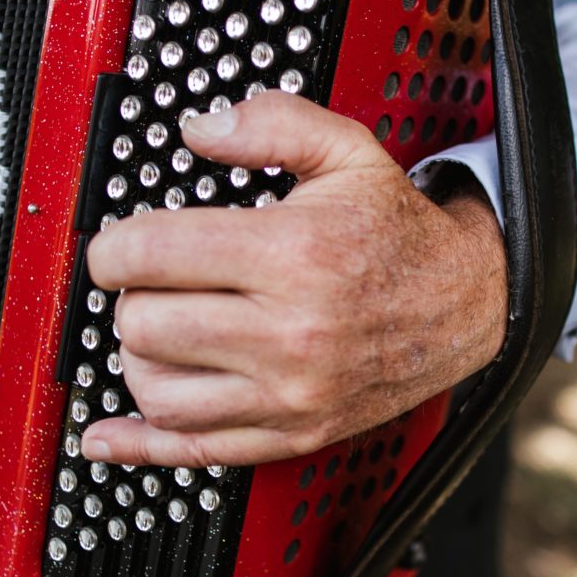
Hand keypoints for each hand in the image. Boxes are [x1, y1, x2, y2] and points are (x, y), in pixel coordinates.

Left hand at [81, 91, 505, 467]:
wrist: (467, 304)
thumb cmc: (399, 233)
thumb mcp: (347, 152)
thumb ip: (272, 125)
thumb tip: (200, 131)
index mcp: (294, 254)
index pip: (152, 256)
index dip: (113, 247)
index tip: (118, 247)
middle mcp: (291, 332)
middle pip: (144, 325)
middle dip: (134, 297)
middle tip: (156, 284)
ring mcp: (291, 393)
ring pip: (156, 391)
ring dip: (140, 359)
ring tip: (164, 331)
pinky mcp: (294, 433)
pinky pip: (196, 452)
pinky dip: (141, 444)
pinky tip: (108, 433)